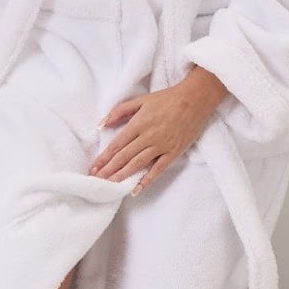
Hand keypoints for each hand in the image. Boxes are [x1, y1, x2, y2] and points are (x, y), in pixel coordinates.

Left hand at [89, 67, 227, 194]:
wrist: (194, 99)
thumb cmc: (167, 98)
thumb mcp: (140, 100)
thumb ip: (119, 111)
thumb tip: (101, 124)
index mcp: (138, 123)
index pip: (116, 145)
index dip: (104, 158)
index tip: (93, 168)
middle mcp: (147, 137)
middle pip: (124, 157)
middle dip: (109, 170)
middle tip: (97, 181)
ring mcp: (161, 146)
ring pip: (137, 164)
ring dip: (122, 176)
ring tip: (110, 185)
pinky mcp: (173, 152)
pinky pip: (158, 169)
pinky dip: (147, 180)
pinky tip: (136, 189)